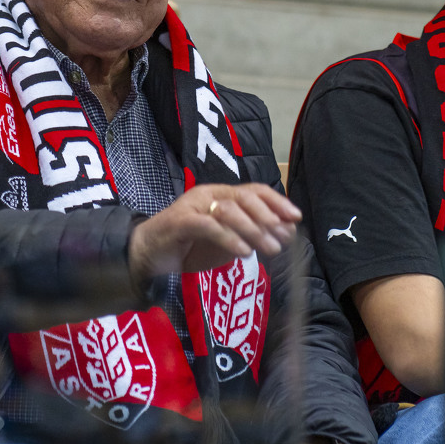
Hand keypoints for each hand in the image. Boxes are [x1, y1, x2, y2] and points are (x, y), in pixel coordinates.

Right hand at [128, 183, 300, 286]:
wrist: (148, 254)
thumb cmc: (189, 246)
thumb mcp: (226, 242)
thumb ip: (250, 236)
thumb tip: (284, 234)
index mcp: (221, 195)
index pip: (254, 190)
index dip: (277, 201)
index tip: (296, 217)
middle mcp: (209, 194)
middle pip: (244, 196)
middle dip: (269, 215)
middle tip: (283, 236)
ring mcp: (193, 205)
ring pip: (229, 209)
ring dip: (254, 229)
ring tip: (270, 249)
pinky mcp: (180, 221)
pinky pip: (209, 226)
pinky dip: (229, 238)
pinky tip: (244, 252)